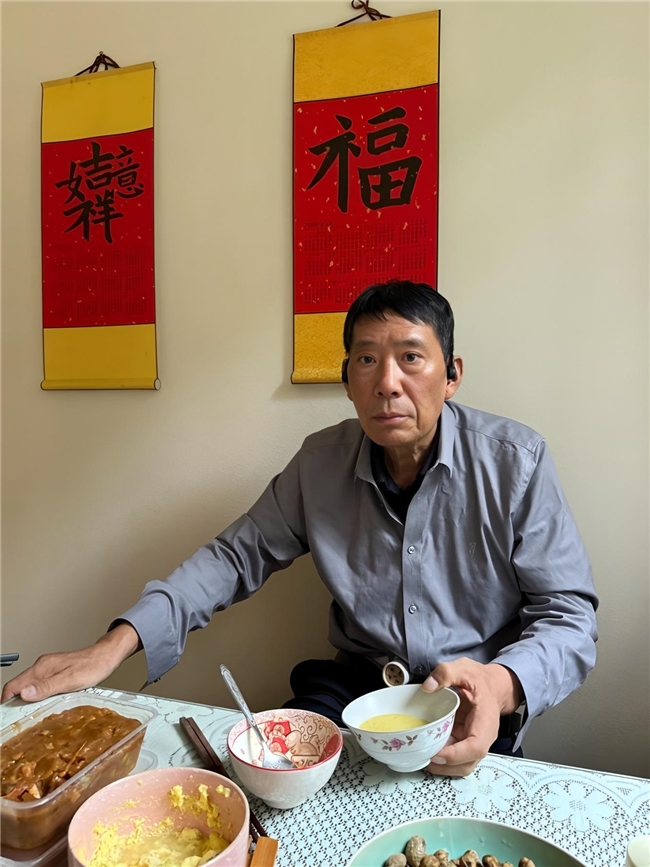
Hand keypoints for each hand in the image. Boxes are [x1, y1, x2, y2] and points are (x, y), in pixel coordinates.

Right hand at [0, 623, 140, 702]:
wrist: (107, 656)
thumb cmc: (93, 666)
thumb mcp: (70, 680)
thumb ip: (46, 687)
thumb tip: (25, 694)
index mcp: (42, 667)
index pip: (14, 684)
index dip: (6, 701)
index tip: (7, 715)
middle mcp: (43, 666)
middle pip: (19, 686)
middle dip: (15, 702)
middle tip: (18, 720)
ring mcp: (49, 668)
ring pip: (29, 686)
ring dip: (27, 700)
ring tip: (29, 715)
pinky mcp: (56, 672)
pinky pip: (40, 685)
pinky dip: (37, 695)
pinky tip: (44, 704)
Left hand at [421, 657, 522, 777]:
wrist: (492, 685)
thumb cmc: (480, 680)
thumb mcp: (464, 669)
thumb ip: (446, 673)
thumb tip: (428, 686)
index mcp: (485, 722)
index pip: (476, 747)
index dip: (456, 755)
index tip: (437, 752)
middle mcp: (482, 737)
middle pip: (467, 763)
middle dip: (445, 766)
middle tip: (422, 756)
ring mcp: (473, 742)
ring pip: (461, 765)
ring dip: (442, 767)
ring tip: (421, 757)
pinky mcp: (465, 742)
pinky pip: (455, 758)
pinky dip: (441, 759)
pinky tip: (426, 750)